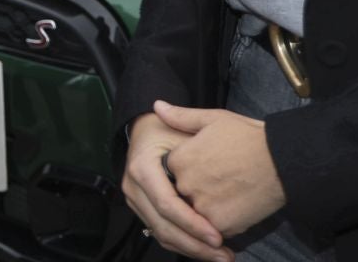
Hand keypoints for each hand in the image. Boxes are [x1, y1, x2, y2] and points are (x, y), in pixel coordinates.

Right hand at [124, 112, 233, 261]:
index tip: (218, 237)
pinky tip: (206, 249)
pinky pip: (161, 232)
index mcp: (142, 168)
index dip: (192, 224)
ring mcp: (135, 201)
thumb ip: (184, 125)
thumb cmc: (167, 130)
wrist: (146, 133)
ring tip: (220, 256)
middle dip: (195, 245)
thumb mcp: (179, 127)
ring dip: (191, 249)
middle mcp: (133, 188)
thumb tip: (168, 110)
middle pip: (163, 226)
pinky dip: (184, 244)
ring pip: (161, 234)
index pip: (167, 204)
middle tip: (224, 255)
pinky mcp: (142, 209)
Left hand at [157, 99, 286, 238]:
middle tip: (220, 179)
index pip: (171, 171)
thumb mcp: (213, 119)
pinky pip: (213, 229)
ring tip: (228, 192)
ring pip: (196, 214)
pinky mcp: (222, 225)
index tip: (205, 164)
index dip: (187, 169)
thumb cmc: (248, 137)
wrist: (283, 160)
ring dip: (207, 209)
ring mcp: (203, 208)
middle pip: (182, 194)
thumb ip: (181, 117)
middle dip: (195, 190)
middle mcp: (186, 185)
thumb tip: (157, 106)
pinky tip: (235, 206)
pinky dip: (221, 222)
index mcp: (179, 160)